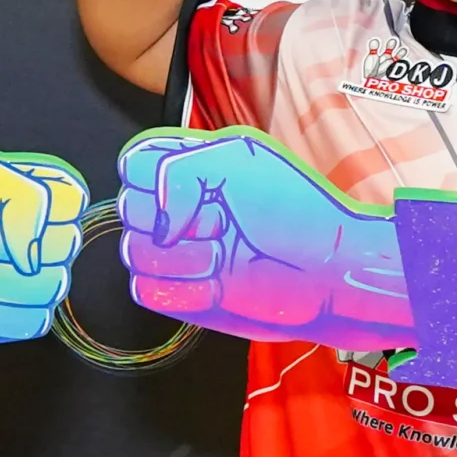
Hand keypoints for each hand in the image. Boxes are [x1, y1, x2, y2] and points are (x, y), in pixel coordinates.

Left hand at [0, 144, 86, 346]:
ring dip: (0, 284)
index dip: (47, 209)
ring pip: (52, 289)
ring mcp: (10, 279)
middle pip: (67, 247)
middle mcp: (20, 235)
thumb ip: (28, 197)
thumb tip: (37, 256)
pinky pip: (31, 323)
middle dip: (15, 247)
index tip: (2, 211)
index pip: (71, 197)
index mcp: (18, 192)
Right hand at [119, 132, 410, 354]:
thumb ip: (179, 169)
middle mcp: (178, 210)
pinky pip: (147, 291)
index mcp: (189, 168)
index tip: (198, 187)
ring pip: (136, 253)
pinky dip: (184, 290)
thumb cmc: (295, 209)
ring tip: (225, 255)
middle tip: (223, 222)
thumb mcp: (239, 159)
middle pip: (130, 209)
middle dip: (178, 219)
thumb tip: (158, 221)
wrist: (327, 271)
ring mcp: (178, 255)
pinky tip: (219, 286)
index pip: (134, 163)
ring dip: (185, 258)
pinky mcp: (181, 297)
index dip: (154, 176)